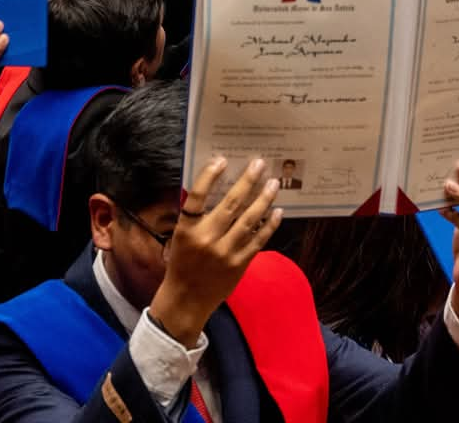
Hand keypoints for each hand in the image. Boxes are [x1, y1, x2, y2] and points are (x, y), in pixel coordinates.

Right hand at [148, 157, 282, 347]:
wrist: (187, 299)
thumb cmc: (182, 263)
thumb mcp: (181, 236)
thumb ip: (196, 216)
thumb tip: (220, 188)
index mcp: (187, 229)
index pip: (196, 196)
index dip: (209, 176)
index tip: (222, 160)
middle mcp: (206, 238)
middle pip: (230, 203)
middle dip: (247, 181)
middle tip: (259, 164)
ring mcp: (225, 252)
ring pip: (249, 219)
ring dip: (263, 199)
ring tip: (273, 183)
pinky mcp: (240, 264)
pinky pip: (259, 239)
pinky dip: (270, 224)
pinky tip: (277, 210)